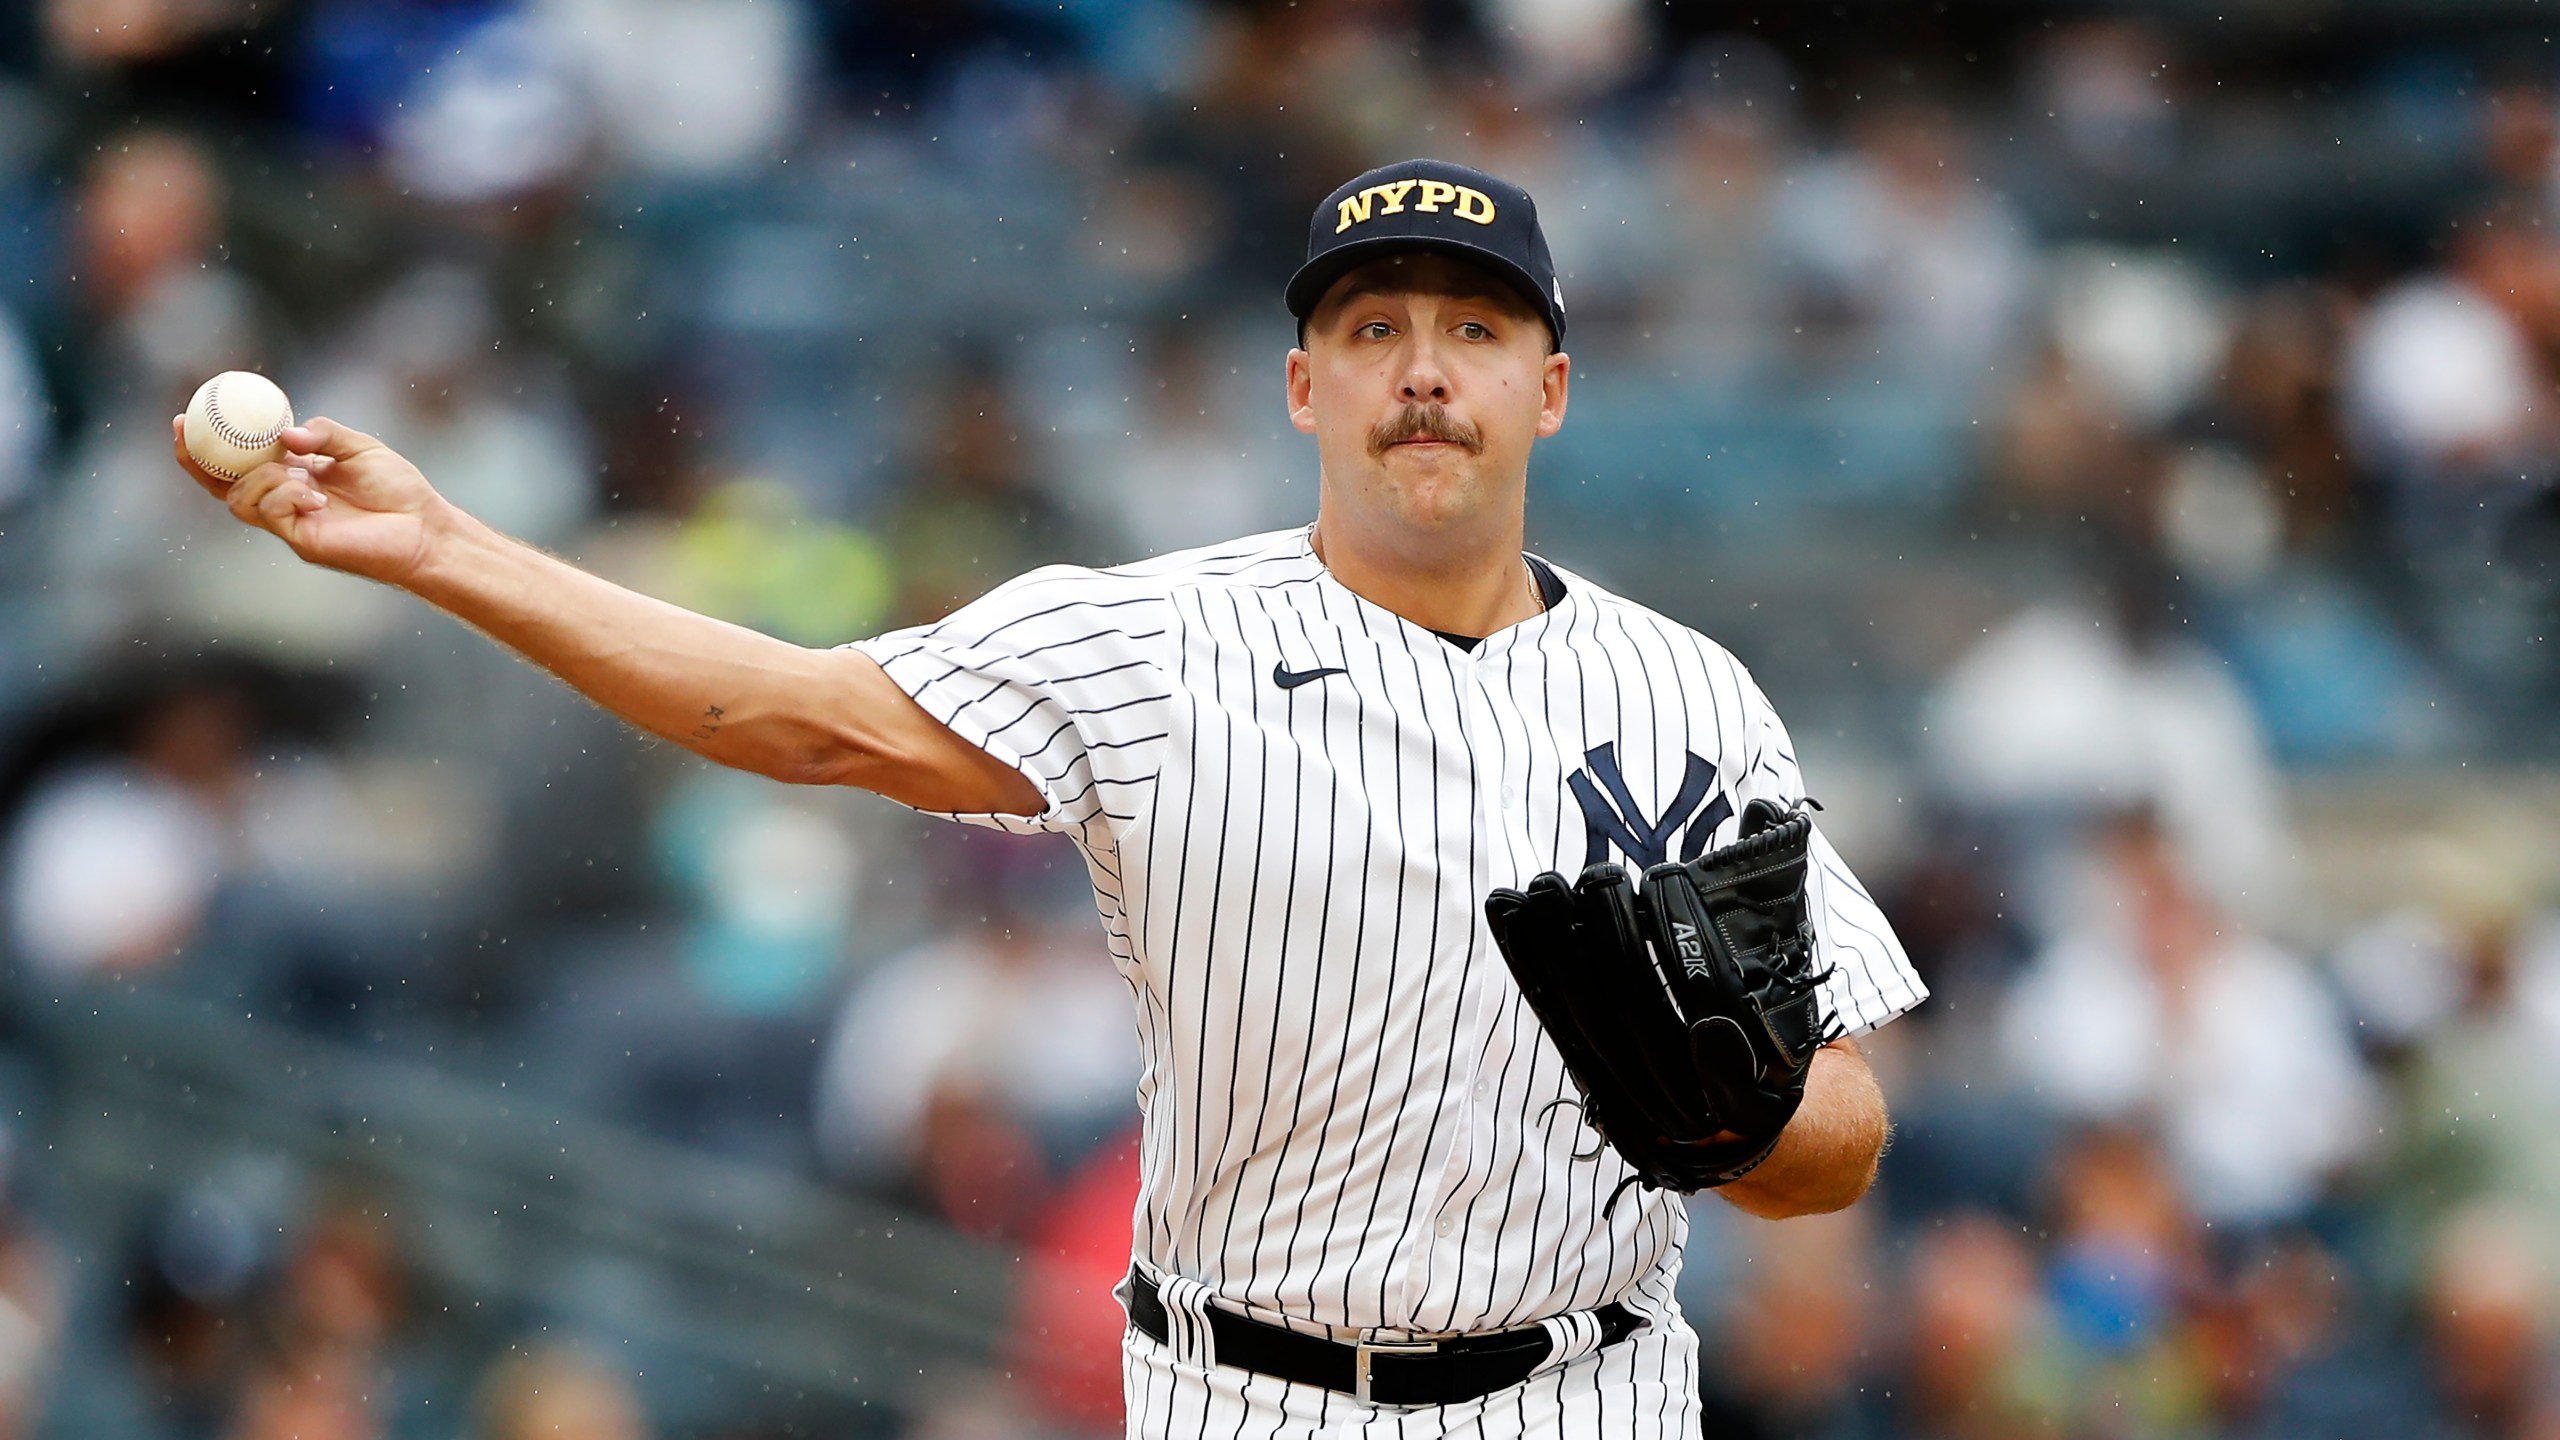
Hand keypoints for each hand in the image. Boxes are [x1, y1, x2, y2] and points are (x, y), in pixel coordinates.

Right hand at [172, 415, 450, 587]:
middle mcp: (284, 500)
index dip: (209, 442)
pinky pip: (271, 514)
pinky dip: (286, 496)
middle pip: (222, 486)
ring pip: (241, 500)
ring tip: (298, 472)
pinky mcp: (302, 542)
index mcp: (294, 475)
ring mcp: (290, 524)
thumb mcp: (360, 447)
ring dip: (261, 477)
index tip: (188, 414)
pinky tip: (316, 496)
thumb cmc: (399, 491)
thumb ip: (323, 434)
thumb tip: (284, 434)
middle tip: (185, 429)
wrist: (425, 529)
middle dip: (195, 460)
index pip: (240, 461)